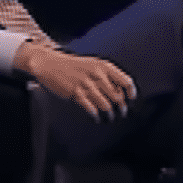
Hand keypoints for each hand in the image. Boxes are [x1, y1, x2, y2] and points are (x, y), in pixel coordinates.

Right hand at [17, 44, 137, 120]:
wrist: (51, 64)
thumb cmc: (74, 66)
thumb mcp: (94, 64)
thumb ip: (108, 75)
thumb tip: (122, 90)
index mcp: (104, 66)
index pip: (126, 81)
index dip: (131, 93)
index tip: (131, 100)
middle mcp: (97, 75)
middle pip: (117, 96)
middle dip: (122, 108)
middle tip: (122, 113)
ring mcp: (86, 84)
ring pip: (106, 105)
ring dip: (110, 115)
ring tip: (110, 118)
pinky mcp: (76, 93)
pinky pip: (91, 109)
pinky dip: (96, 116)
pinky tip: (96, 118)